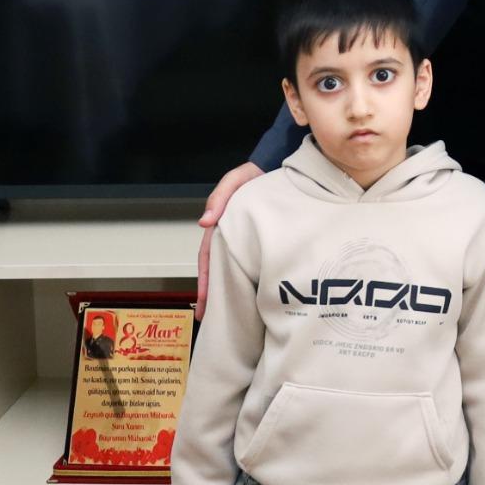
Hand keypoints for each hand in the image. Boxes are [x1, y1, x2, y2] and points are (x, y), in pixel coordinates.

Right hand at [195, 163, 262, 316]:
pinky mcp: (266, 240)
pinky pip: (256, 263)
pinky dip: (250, 279)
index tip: (203, 302)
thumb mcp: (236, 180)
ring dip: (229, 289)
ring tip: (227, 313)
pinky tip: (254, 294)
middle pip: (220, 269)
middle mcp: (234, 237)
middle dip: (213, 293)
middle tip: (210, 317)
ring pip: (235, 269)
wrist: (281, 166)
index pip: (209, 258)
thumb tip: (204, 222)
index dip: (204, 280)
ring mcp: (249, 240)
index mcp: (223, 227)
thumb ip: (220, 197)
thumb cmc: (255, 174)